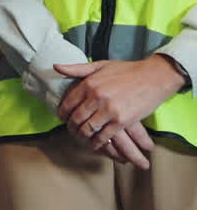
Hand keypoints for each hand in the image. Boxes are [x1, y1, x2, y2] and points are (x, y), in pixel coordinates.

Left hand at [54, 56, 186, 164]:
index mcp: (89, 83)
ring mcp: (108, 110)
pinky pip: (103, 137)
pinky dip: (96, 143)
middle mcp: (96, 96)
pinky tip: (94, 144)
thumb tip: (56, 66)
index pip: (68, 102)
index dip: (63, 113)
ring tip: (81, 138)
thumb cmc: (126, 70)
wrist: (153, 77)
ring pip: (87, 129)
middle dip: (71, 127)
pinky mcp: (121, 121)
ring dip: (81, 137)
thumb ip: (77, 68)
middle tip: (71, 131)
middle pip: (76, 118)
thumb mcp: (100, 65)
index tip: (62, 118)